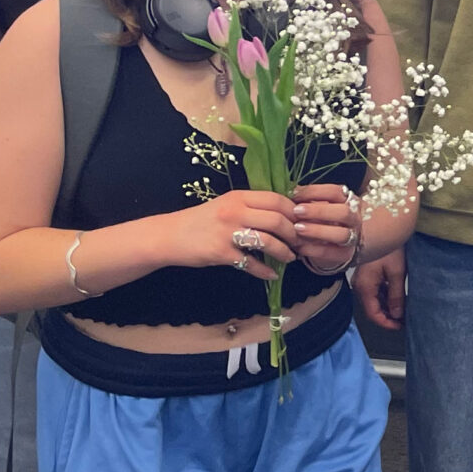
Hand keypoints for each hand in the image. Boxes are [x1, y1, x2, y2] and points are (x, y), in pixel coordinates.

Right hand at [174, 189, 297, 278]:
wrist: (169, 235)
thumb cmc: (201, 220)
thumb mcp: (226, 205)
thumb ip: (251, 206)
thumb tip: (285, 212)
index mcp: (238, 197)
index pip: (276, 199)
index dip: (294, 211)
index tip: (302, 221)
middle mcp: (234, 212)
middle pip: (277, 220)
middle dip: (294, 233)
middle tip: (299, 242)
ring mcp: (227, 233)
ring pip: (267, 241)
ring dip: (284, 252)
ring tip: (290, 257)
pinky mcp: (221, 253)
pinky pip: (250, 263)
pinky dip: (265, 271)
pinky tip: (272, 274)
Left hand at [290, 183, 361, 273]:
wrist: (340, 243)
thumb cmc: (325, 220)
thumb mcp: (320, 206)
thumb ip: (307, 199)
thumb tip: (287, 191)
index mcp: (348, 201)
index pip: (335, 192)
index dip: (314, 192)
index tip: (293, 194)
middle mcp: (353, 218)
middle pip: (343, 212)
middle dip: (319, 211)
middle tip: (297, 211)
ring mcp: (352, 237)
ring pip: (341, 234)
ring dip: (318, 230)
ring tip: (298, 229)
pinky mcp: (345, 255)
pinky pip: (332, 253)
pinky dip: (314, 250)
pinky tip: (299, 247)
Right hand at [353, 249, 405, 329]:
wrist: (382, 227)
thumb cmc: (389, 248)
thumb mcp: (397, 272)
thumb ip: (396, 296)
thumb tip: (397, 315)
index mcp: (365, 287)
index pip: (373, 314)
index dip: (387, 323)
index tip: (401, 326)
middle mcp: (360, 286)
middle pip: (373, 309)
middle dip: (388, 317)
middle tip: (405, 321)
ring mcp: (362, 281)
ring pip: (374, 301)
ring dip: (388, 308)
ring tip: (404, 311)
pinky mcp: (367, 276)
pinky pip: (375, 292)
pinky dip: (385, 298)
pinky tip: (397, 299)